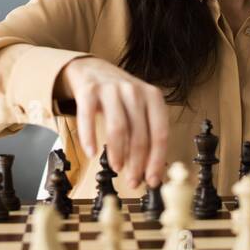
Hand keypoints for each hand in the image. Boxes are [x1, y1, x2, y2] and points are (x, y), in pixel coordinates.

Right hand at [57, 57, 167, 189]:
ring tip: (117, 168)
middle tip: (133, 181)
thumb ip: (146, 133)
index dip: (157, 160)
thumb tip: (151, 169)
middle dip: (137, 163)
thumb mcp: (139, 108)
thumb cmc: (119, 95)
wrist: (91, 68)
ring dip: (118, 153)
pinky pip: (89, 118)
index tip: (152, 180)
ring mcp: (111, 90)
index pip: (160, 134)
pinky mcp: (89, 90)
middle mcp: (134, 92)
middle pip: (140, 135)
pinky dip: (90, 138)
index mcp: (153, 97)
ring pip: (119, 128)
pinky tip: (91, 153)